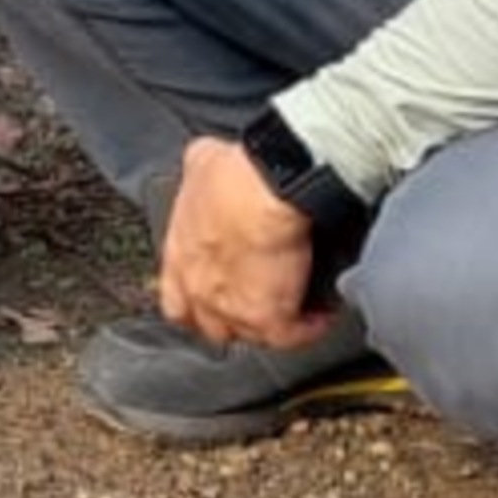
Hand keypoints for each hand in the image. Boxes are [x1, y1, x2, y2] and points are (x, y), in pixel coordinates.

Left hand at [156, 135, 336, 348]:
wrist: (267, 191)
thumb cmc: (237, 174)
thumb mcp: (202, 163)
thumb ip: (201, 173)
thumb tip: (208, 161)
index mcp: (179, 254)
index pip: (176, 297)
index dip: (197, 300)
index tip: (218, 292)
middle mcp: (197, 287)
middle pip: (209, 325)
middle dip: (231, 320)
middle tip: (258, 304)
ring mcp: (229, 308)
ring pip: (249, 335)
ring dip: (270, 325)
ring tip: (293, 311)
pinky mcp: (267, 318)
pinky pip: (290, 337)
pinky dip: (308, 328)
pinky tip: (321, 314)